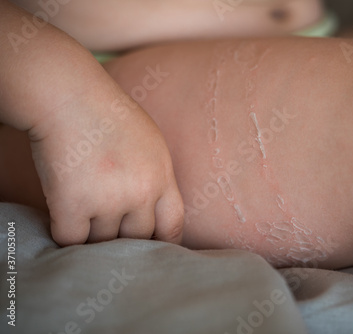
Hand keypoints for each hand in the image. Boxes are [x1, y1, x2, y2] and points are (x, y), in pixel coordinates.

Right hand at [29, 92, 183, 245]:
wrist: (68, 97)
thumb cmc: (107, 115)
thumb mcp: (151, 144)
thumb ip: (155, 177)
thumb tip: (151, 210)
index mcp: (161, 177)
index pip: (173, 225)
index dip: (164, 243)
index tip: (154, 251)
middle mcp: (141, 193)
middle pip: (136, 239)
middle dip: (122, 236)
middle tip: (106, 222)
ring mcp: (108, 200)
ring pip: (102, 241)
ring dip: (91, 232)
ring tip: (82, 207)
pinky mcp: (73, 205)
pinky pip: (72, 239)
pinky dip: (65, 232)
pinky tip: (63, 214)